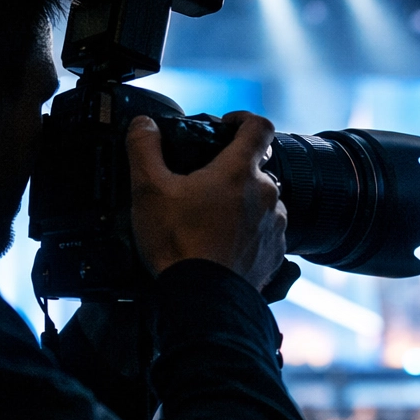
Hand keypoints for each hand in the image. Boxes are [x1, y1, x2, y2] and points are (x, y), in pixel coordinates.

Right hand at [126, 111, 287, 288]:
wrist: (202, 301)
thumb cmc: (179, 245)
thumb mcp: (149, 190)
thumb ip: (144, 148)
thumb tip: (144, 124)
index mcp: (239, 172)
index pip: (257, 126)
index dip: (242, 118)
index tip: (227, 125)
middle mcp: (266, 194)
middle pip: (256, 167)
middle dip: (232, 170)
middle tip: (203, 184)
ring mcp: (275, 225)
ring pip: (263, 201)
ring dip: (242, 203)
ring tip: (211, 219)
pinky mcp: (275, 252)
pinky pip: (266, 232)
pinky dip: (248, 232)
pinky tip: (223, 243)